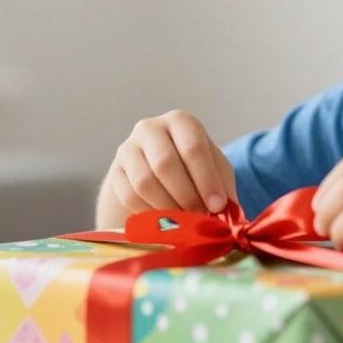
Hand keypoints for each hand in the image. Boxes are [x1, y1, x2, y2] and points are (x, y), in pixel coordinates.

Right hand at [104, 109, 237, 214]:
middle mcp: (151, 128)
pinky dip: (149, 213)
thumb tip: (227, 211)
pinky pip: (129, 196)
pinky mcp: (115, 172)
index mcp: (181, 122)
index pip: (193, 148)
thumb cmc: (193, 168)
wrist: (156, 171)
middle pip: (165, 163)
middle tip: (200, 217)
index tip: (217, 205)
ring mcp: (128, 149)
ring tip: (185, 221)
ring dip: (167, 207)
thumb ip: (222, 186)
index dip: (206, 179)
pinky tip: (164, 220)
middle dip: (186, 196)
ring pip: (145, 182)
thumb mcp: (214, 169)